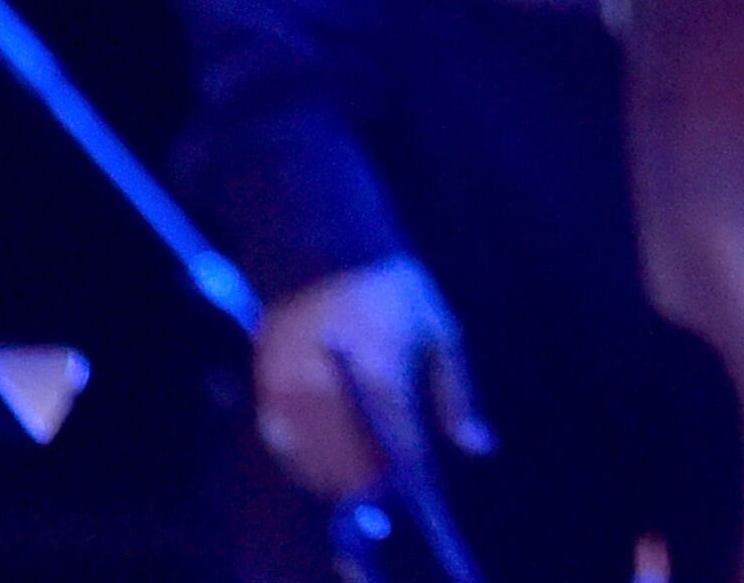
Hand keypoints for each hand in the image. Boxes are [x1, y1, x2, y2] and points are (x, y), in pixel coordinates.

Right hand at [251, 255, 491, 502]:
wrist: (323, 250)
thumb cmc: (392, 292)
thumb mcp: (439, 331)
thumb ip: (457, 394)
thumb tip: (479, 447)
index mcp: (380, 368)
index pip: (397, 440)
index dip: (410, 475)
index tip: (420, 492)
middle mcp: (328, 385)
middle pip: (349, 461)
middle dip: (371, 481)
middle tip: (388, 485)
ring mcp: (290, 388)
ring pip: (313, 460)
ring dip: (337, 476)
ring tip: (358, 479)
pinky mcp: (265, 387)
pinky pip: (282, 443)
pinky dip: (303, 461)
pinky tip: (323, 464)